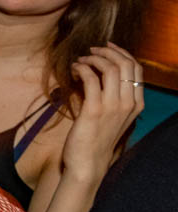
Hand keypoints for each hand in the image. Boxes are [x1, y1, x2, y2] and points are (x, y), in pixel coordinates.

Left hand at [61, 44, 142, 182]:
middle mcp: (129, 103)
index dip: (122, 54)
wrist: (88, 163)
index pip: (136, 69)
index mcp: (136, 103)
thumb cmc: (97, 139)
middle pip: (125, 64)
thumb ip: (112, 97)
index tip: (107, 48)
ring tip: (80, 60)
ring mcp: (113, 106)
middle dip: (107, 52)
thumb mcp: (112, 116)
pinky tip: (73, 70)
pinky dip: (81, 68)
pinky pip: (90, 79)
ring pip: (109, 68)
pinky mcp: (94, 110)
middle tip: (91, 51)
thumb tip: (99, 74)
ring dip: (92, 58)